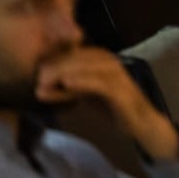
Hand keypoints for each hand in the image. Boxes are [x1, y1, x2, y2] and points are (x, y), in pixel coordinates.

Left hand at [35, 46, 178, 160]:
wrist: (141, 123)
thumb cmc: (114, 108)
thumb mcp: (86, 94)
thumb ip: (68, 88)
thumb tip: (41, 85)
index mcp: (103, 60)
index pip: (75, 53)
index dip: (55, 59)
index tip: (37, 71)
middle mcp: (111, 62)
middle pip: (79, 57)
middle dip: (56, 65)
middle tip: (38, 77)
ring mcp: (117, 74)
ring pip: (87, 66)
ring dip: (64, 71)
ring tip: (45, 79)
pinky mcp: (120, 90)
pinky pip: (99, 83)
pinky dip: (82, 81)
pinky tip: (66, 83)